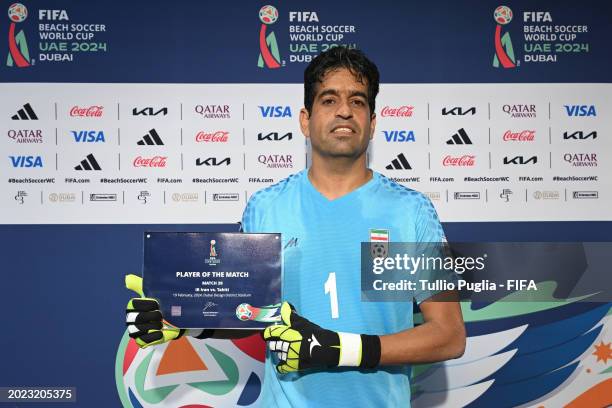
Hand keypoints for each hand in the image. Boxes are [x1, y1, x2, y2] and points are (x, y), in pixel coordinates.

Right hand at [125, 274, 212, 347]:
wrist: (173, 321)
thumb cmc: (161, 305)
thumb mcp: (154, 293)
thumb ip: (141, 285)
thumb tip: (127, 278)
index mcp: (132, 307)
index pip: (134, 304)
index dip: (147, 304)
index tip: (157, 304)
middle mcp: (130, 319)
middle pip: (137, 317)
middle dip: (152, 316)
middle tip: (161, 315)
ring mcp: (134, 331)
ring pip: (139, 329)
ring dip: (154, 325)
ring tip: (162, 323)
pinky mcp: (141, 341)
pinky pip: (144, 340)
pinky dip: (154, 336)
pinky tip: (161, 332)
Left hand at [263, 302, 380, 373]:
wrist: (328, 348)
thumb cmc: (315, 333)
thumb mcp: (303, 322)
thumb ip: (291, 315)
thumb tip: (285, 305)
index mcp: (287, 334)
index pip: (270, 333)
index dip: (269, 333)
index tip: (270, 333)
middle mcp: (286, 345)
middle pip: (273, 345)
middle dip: (276, 343)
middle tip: (282, 341)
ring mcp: (289, 357)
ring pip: (278, 355)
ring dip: (280, 352)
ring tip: (288, 349)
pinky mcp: (293, 366)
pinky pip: (281, 368)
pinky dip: (282, 365)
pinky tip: (286, 360)